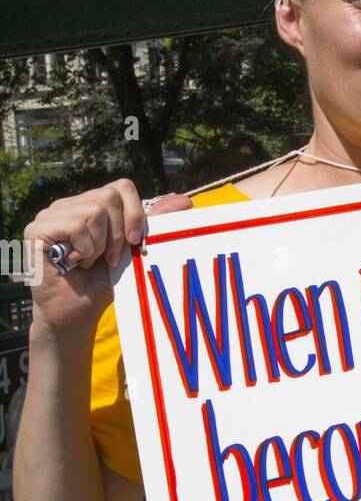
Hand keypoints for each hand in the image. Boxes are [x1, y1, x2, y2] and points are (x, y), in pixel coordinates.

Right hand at [24, 182, 192, 334]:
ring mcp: (50, 215)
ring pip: (94, 210)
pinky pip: (75, 225)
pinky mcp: (37, 229)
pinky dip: (83, 248)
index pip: (122, 187)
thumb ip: (152, 225)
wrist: (77, 314)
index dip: (135, 213)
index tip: (135, 242)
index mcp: (90, 206)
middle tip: (108, 258)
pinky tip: (74, 263)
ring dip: (99, 244)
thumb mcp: (132, 251)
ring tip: (89, 261)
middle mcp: (69, 205)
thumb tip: (184, 201)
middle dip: (118, 234)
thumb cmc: (102, 283)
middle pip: (109, 197)